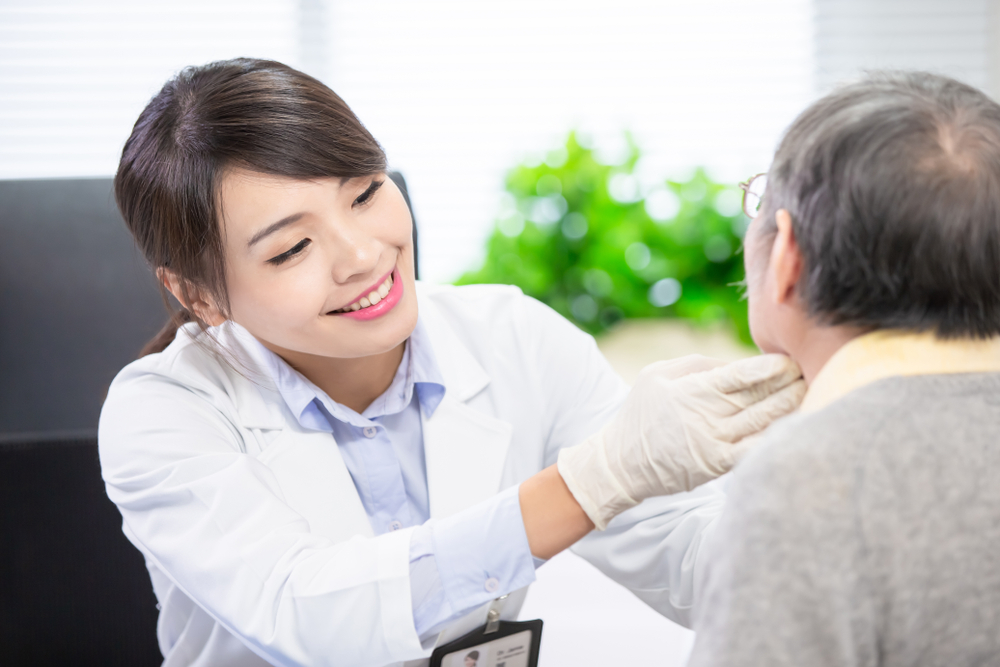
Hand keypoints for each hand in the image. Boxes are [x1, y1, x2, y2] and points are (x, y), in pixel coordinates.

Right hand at [558, 354, 805, 529]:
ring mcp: (714, 444)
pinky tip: (797, 428)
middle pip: (758, 399)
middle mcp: (706, 418)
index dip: (769, 368)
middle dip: (789, 385)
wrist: (621, 463)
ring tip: (813, 394)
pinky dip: (777, 440)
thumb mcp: (657, 374)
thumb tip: (738, 364)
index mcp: (691, 391)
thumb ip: (697, 364)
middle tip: (812, 372)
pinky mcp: (718, 466)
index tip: (790, 360)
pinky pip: (755, 452)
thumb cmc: (640, 413)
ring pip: (763, 424)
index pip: (739, 376)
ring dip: (791, 408)